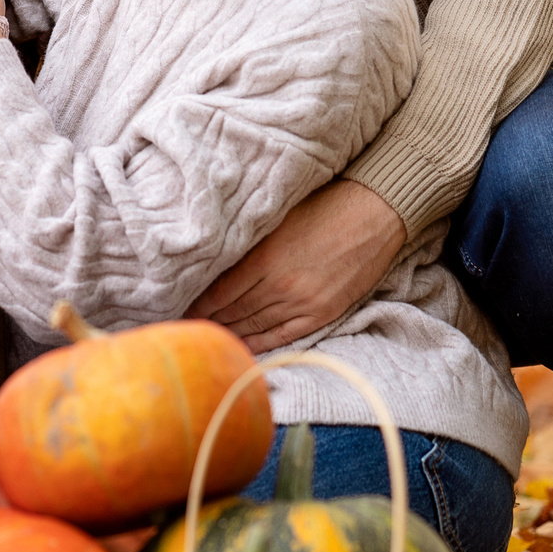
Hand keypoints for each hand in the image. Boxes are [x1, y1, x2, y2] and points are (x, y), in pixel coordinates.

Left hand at [192, 178, 408, 351]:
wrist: (375, 213)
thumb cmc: (324, 205)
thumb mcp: (277, 217)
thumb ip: (248, 241)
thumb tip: (215, 257)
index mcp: (264, 258)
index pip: (218, 291)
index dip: (197, 303)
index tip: (177, 307)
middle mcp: (280, 286)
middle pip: (233, 312)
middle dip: (207, 320)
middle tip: (184, 327)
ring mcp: (302, 303)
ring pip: (254, 326)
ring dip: (229, 332)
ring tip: (207, 337)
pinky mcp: (322, 314)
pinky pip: (283, 336)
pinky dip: (260, 343)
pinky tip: (241, 346)